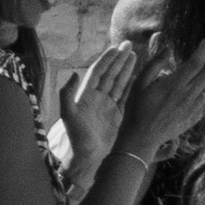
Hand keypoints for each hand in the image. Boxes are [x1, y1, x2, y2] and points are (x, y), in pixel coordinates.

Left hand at [58, 40, 135, 175]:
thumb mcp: (68, 115)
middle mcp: (98, 98)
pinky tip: (137, 76)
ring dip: (126, 70)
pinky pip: (126, 97)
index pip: (98, 72)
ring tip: (134, 56)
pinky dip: (131, 86)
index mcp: (86, 95)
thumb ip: (67, 94)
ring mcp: (108, 107)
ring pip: (119, 83)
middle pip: (110, 74)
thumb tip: (74, 73)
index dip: (107, 60)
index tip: (116, 48)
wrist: (89, 159)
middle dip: (119, 60)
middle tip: (129, 46)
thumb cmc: (77, 138)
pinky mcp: (118, 116)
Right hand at [124, 39, 204, 156]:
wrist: (141, 138)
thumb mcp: (140, 82)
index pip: (197, 62)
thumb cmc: (136, 108)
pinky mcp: (193, 118)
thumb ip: (155, 63)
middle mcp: (188, 95)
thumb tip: (167, 47)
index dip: (204, 49)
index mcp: (175, 84)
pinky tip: (202, 87)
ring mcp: (192, 108)